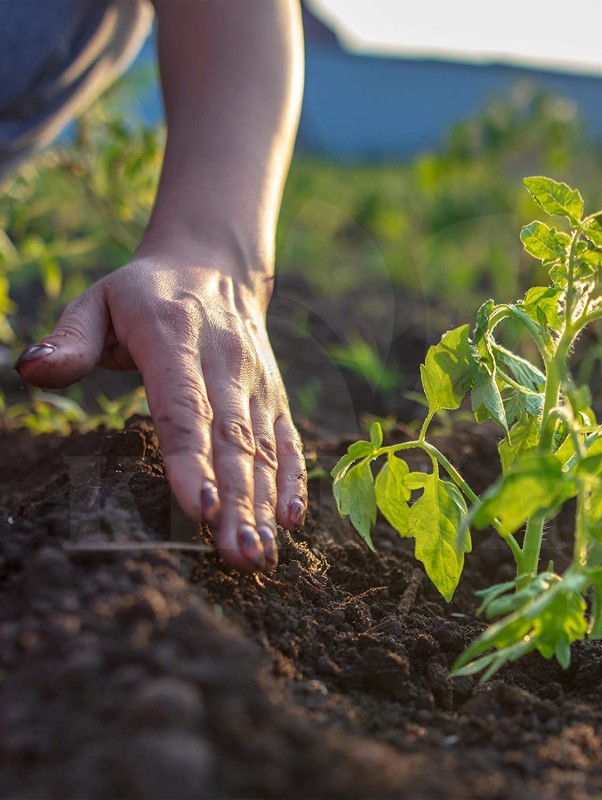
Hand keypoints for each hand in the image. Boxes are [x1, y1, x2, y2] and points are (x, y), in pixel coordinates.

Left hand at [15, 251, 306, 572]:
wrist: (217, 267)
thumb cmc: (147, 292)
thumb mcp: (99, 300)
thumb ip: (71, 338)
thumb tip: (33, 371)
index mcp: (176, 338)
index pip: (184, 406)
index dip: (192, 459)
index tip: (201, 508)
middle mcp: (224, 363)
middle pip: (232, 440)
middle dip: (237, 502)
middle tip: (238, 555)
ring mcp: (255, 383)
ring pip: (262, 450)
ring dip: (262, 505)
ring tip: (259, 555)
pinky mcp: (274, 397)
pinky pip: (286, 441)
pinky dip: (291, 481)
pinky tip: (290, 522)